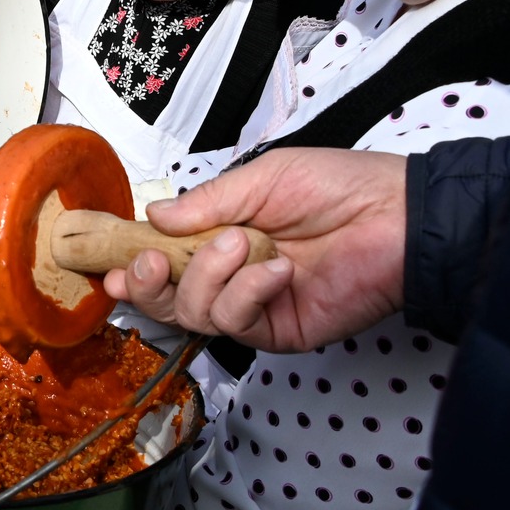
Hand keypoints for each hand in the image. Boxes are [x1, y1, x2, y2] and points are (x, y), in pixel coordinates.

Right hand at [100, 148, 408, 352]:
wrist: (397, 216)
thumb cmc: (339, 187)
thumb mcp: (263, 179)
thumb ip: (207, 202)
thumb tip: (154, 215)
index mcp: (222, 235)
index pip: (165, 259)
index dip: (134, 264)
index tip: (112, 262)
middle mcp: (231, 275)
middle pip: (167, 298)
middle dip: (149, 282)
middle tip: (152, 261)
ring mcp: (253, 305)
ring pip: (195, 313)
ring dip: (210, 276)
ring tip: (244, 244)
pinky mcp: (278, 329)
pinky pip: (236, 322)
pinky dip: (246, 293)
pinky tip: (276, 270)